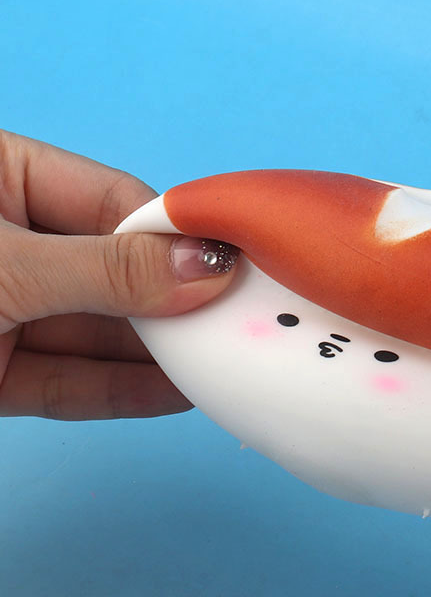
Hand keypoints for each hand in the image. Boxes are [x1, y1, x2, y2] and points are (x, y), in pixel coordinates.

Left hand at [0, 131, 238, 418]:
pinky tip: (176, 396)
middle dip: (171, 303)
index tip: (233, 268)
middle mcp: (8, 245)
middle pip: (110, 272)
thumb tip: (209, 266)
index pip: (109, 201)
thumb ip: (108, 269)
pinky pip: (65, 381)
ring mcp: (0, 312)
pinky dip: (118, 392)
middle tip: (240, 324)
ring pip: (94, 333)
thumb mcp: (6, 264)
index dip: (173, 237)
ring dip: (156, 356)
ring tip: (225, 365)